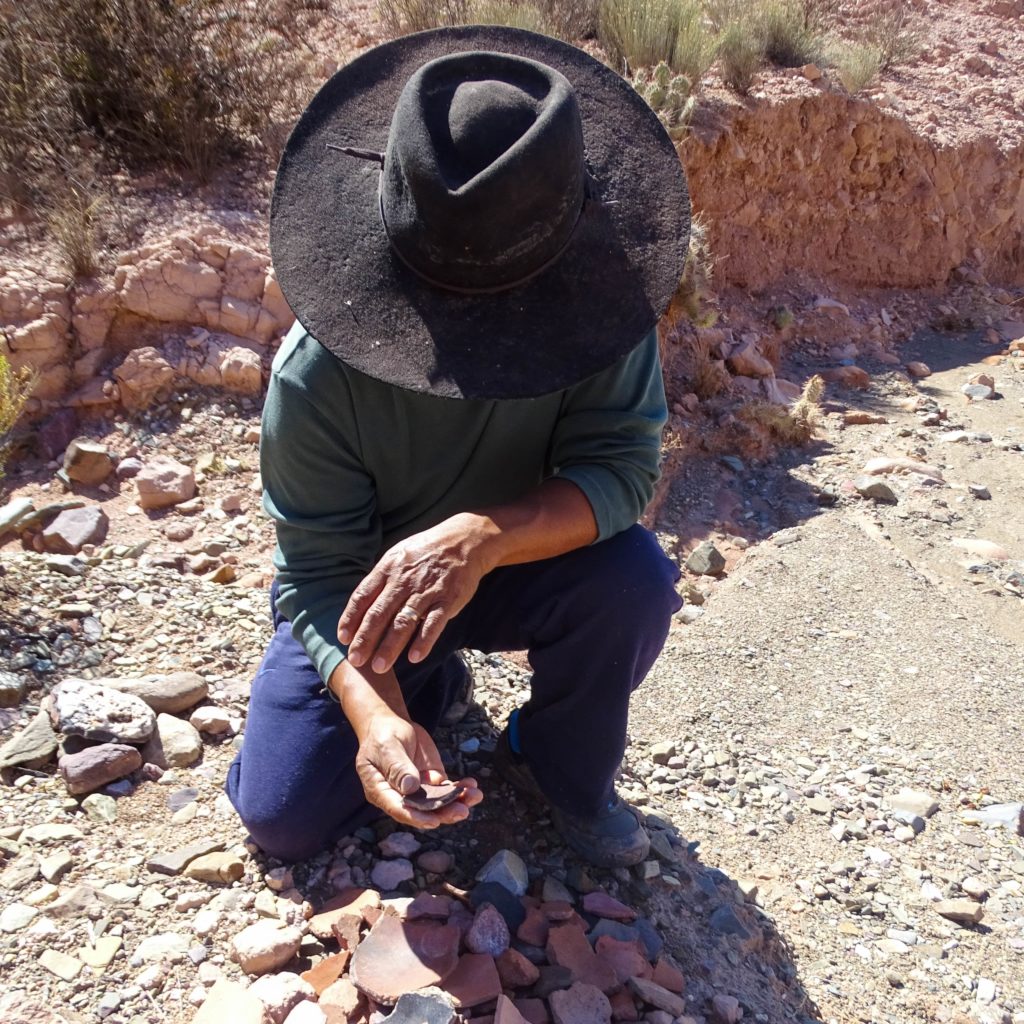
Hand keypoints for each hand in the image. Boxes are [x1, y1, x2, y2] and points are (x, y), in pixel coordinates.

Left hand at [338, 516, 493, 673]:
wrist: (463, 541)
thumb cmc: (425, 552)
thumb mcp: (397, 557)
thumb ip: (380, 580)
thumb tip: (359, 607)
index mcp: (388, 569)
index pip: (363, 596)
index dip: (351, 618)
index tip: (342, 638)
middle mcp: (404, 580)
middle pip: (380, 613)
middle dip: (365, 639)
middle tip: (355, 660)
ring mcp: (426, 591)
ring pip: (404, 622)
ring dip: (390, 646)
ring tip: (379, 667)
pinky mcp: (448, 599)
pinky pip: (434, 623)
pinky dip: (424, 641)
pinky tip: (414, 657)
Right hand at [356, 711, 481, 827]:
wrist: (391, 724)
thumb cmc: (383, 735)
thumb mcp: (387, 748)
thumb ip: (397, 767)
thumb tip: (410, 787)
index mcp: (381, 791)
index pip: (399, 809)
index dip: (417, 817)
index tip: (434, 821)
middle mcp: (400, 795)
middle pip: (422, 810)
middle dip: (444, 812)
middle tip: (462, 811)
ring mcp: (418, 789)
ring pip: (438, 802)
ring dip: (457, 801)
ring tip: (474, 796)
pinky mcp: (431, 780)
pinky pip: (446, 788)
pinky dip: (460, 788)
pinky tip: (472, 785)